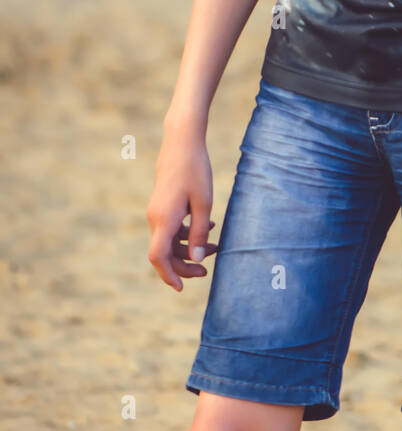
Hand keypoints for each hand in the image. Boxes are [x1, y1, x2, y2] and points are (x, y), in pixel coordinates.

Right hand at [147, 122, 218, 291]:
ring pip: (170, 241)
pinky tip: (210, 225)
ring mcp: (157, 211)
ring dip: (190, 247)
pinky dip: (187, 233)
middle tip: (207, 271)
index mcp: (164, 220)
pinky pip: (171, 228)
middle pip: (165, 253)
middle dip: (185, 265)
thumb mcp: (204, 202)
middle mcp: (155, 218)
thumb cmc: (195, 170)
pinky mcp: (162, 205)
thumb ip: (200, 232)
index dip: (169, 275)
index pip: (159, 258)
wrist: (182, 142)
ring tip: (215, 246)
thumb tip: (196, 259)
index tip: (182, 288)